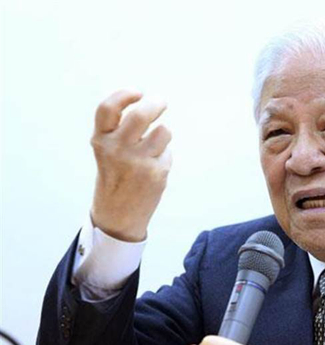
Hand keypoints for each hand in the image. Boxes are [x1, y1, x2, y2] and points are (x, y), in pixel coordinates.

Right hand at [90, 90, 171, 241]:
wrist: (117, 215)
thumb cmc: (116, 176)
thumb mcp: (108, 150)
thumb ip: (120, 129)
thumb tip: (148, 104)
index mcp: (101, 140)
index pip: (108, 108)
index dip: (124, 95)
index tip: (137, 92)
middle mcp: (116, 149)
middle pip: (142, 114)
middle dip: (156, 103)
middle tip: (161, 102)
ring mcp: (137, 161)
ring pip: (163, 131)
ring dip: (163, 133)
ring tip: (155, 145)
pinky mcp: (155, 172)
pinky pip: (167, 152)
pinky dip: (164, 156)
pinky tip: (154, 169)